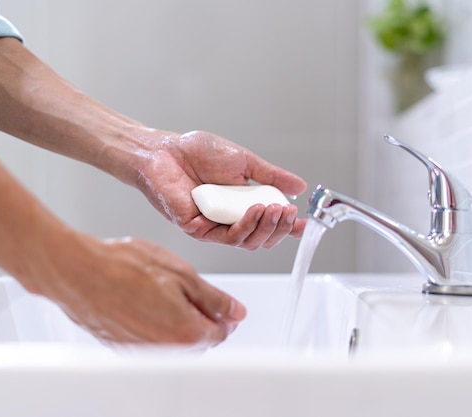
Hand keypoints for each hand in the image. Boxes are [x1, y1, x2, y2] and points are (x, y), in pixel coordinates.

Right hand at [30, 233, 246, 345]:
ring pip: (173, 340)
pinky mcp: (122, 347)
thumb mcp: (182, 274)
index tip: (219, 303)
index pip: (220, 332)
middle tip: (188, 292)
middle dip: (200, 318)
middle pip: (197, 340)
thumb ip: (214, 299)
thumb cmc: (125, 267)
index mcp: (186, 332)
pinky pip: (150, 340)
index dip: (223, 314)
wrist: (77, 272)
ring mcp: (142, 351)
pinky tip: (143, 300)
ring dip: (176, 321)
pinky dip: (154, 324)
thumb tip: (235, 312)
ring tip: (161, 291)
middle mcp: (166, 350)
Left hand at [134, 130, 307, 249]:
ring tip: (276, 210)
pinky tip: (256, 210)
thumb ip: (270, 177)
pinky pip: (227, 236)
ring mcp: (213, 227)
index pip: (269, 224)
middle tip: (289, 212)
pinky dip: (246, 225)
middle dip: (279, 228)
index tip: (305, 223)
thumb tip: (299, 186)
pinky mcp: (197, 230)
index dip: (288, 227)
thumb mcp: (244, 162)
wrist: (165, 150)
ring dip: (266, 227)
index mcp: (241, 206)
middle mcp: (229, 221)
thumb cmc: (198, 153)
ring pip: (247, 241)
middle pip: (261, 238)